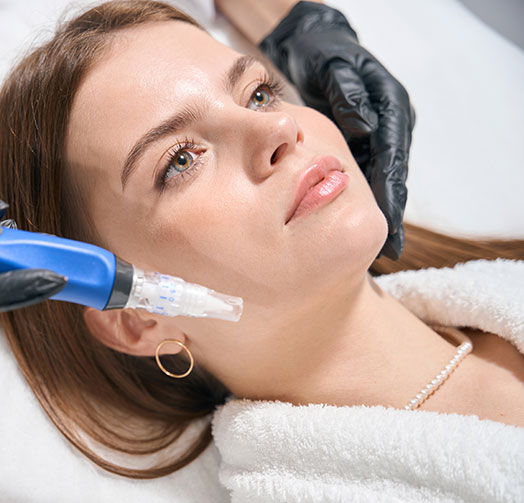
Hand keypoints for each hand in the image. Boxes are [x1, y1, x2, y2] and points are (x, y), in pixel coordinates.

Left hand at [260, 1, 413, 258]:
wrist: (316, 47)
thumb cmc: (326, 56)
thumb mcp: (336, 70)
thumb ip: (349, 96)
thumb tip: (363, 126)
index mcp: (391, 109)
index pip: (392, 157)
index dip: (391, 191)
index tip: (387, 218)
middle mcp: (389, 125)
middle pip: (391, 175)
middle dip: (389, 211)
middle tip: (388, 247)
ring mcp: (377, 135)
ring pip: (378, 179)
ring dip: (375, 210)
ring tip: (375, 248)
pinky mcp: (361, 141)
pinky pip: (362, 174)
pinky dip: (358, 199)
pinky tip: (348, 224)